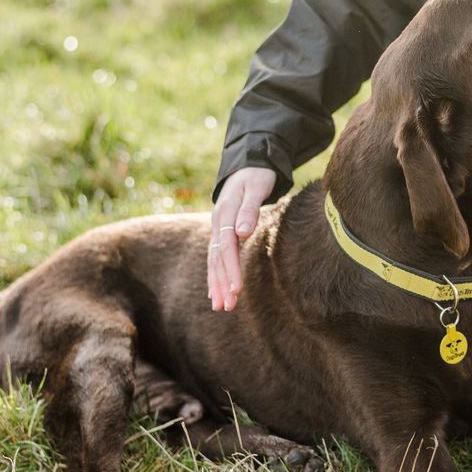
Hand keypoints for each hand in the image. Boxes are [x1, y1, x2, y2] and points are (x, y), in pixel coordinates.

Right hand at [208, 167, 276, 311]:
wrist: (248, 164)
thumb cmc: (257, 175)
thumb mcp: (256, 187)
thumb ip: (249, 209)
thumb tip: (242, 232)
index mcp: (225, 212)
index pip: (226, 246)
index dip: (230, 268)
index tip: (236, 289)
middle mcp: (218, 222)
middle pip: (217, 257)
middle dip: (221, 283)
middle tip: (227, 307)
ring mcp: (218, 227)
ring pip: (214, 260)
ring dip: (217, 284)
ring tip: (221, 306)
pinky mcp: (222, 231)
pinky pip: (215, 257)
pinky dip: (215, 275)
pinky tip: (216, 292)